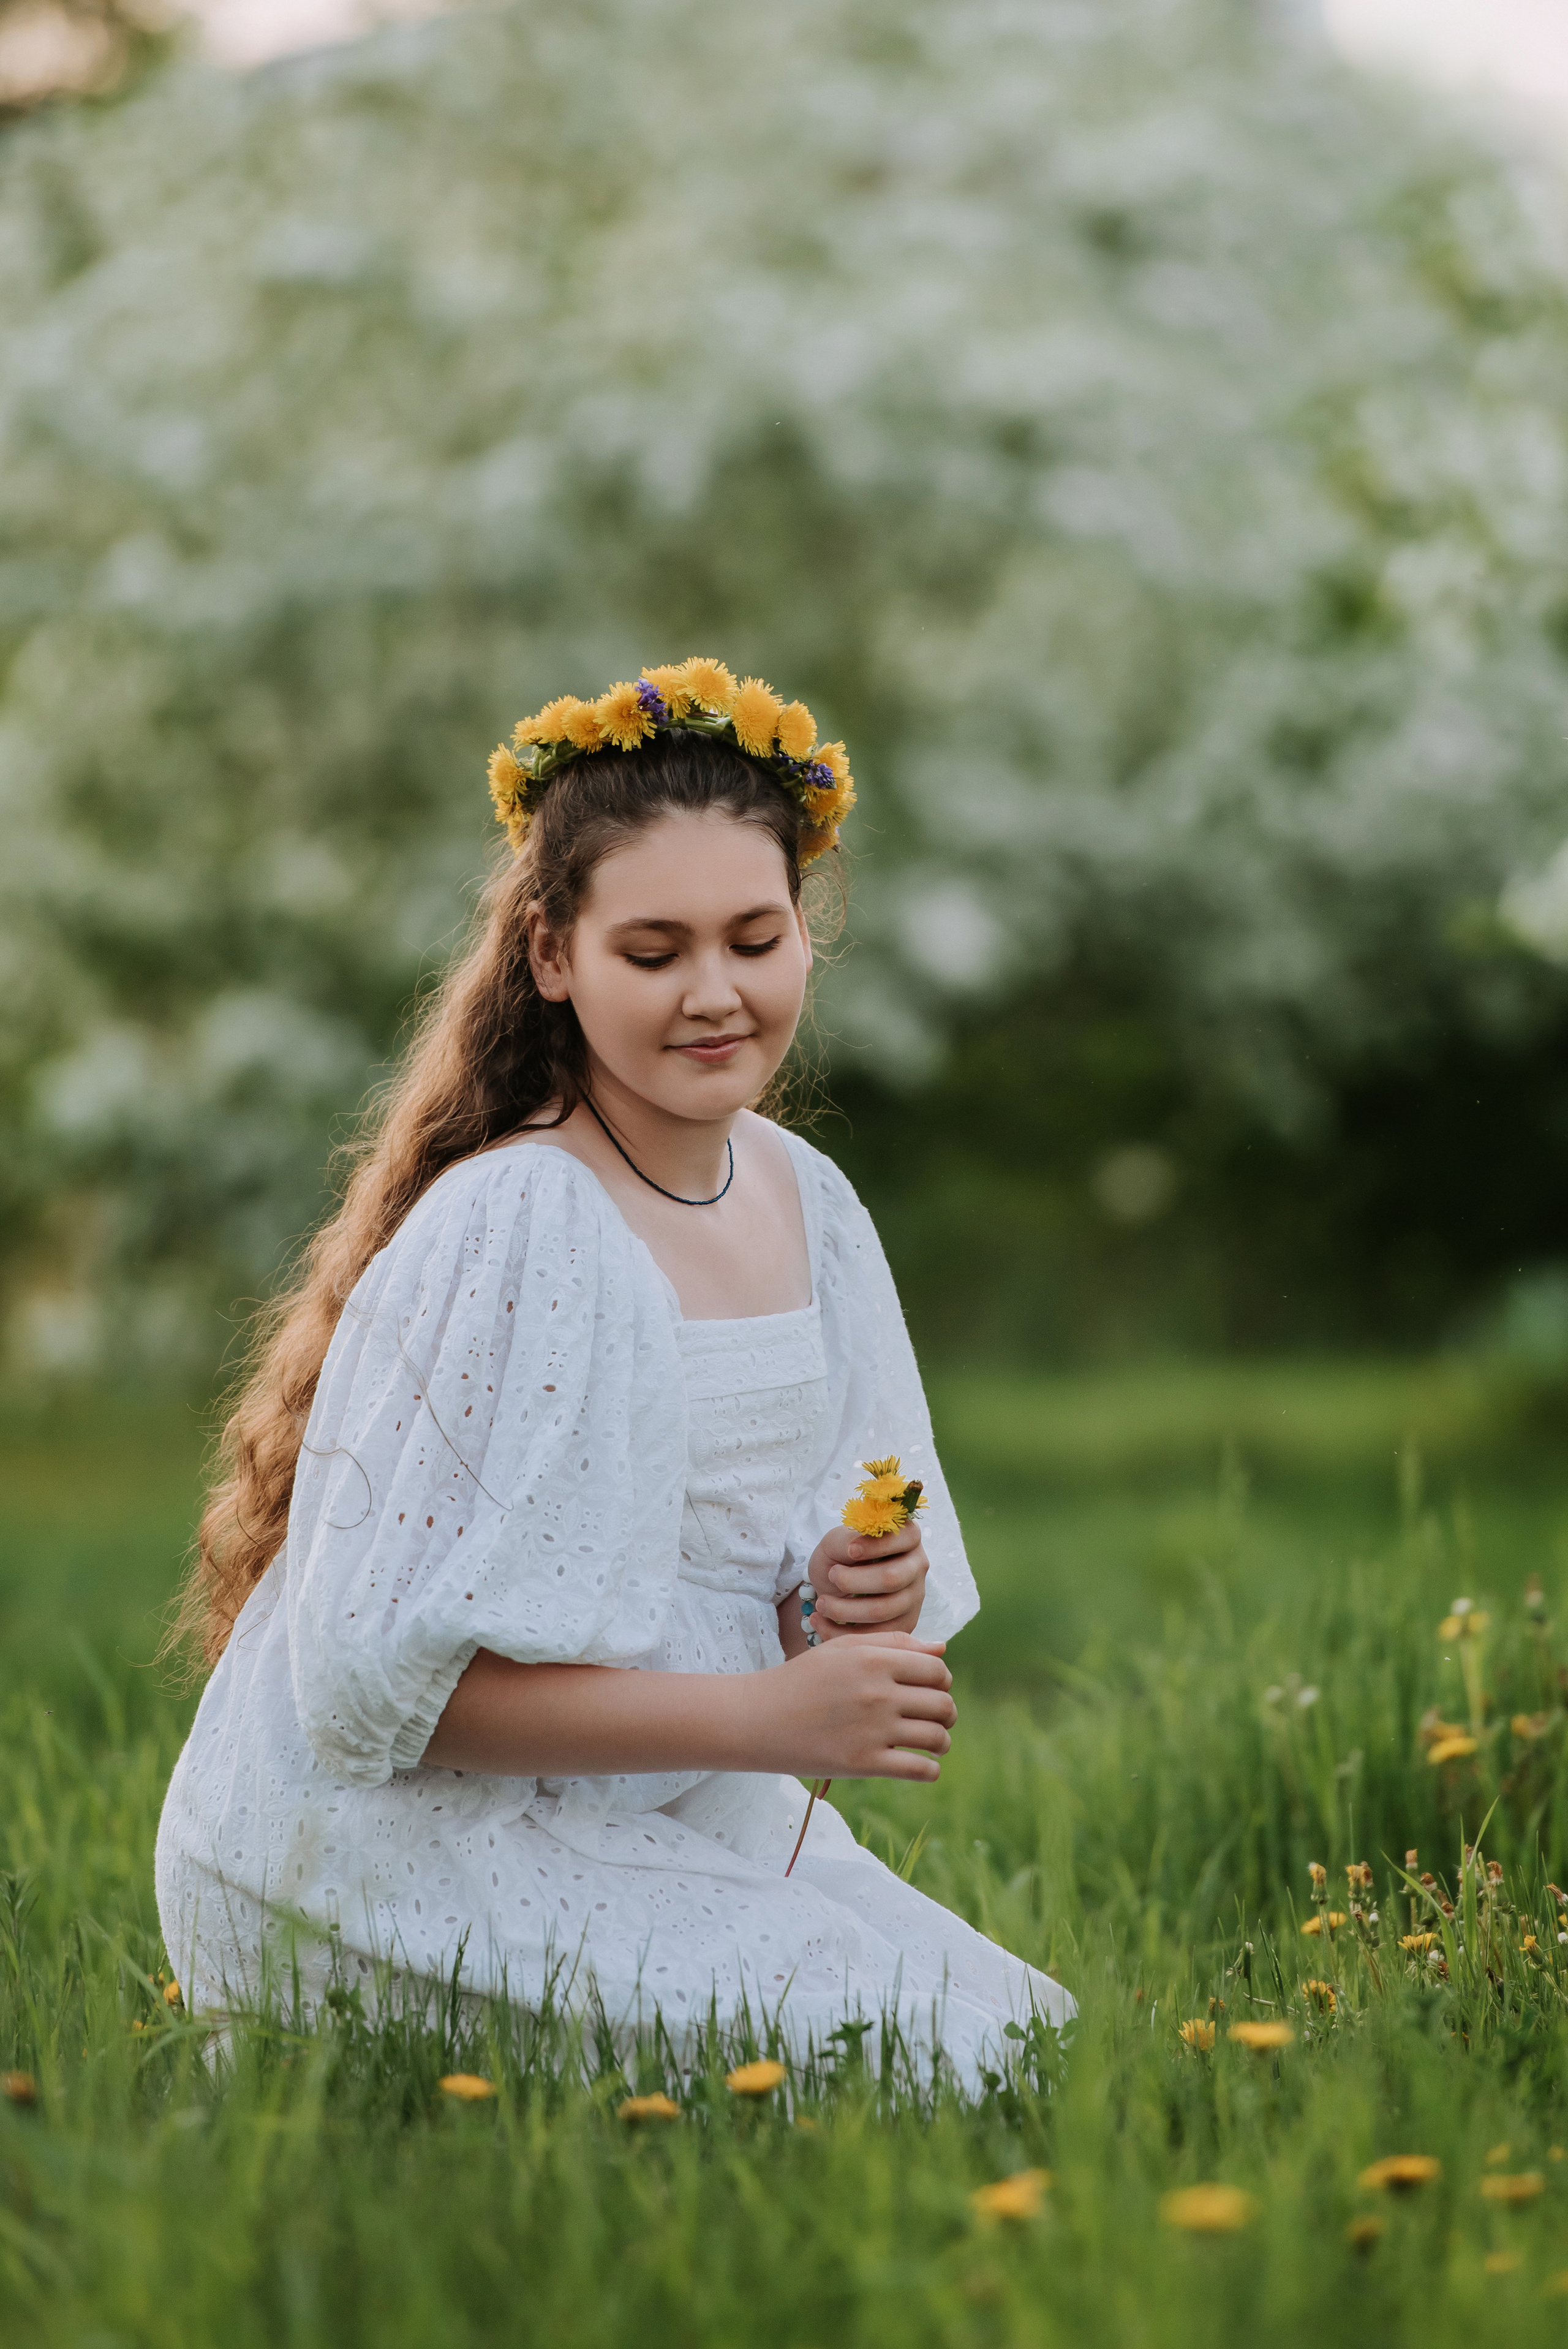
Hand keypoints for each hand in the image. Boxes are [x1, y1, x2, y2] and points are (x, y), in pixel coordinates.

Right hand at [760, 1633, 954, 1781]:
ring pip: (937, 1738)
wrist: (758, 1719)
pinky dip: (930, 1769)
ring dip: (941, 1742)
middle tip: (935, 1717)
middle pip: (943, 1704)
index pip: (937, 1670)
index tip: (931, 1688)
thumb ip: (894, 1643)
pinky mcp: (864, 1764)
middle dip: (946, 1712)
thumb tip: (942, 1649)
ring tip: (931, 1742)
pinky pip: (921, 1770)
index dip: (941, 1680)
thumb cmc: (803, 1679)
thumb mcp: (844, 1649)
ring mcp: (872, 1730)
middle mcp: (878, 1693)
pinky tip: (921, 1765)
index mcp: (874, 1660)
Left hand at [805, 1519, 928, 1639]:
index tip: (850, 1550)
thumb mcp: (837, 1540)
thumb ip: (847, 1539)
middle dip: (852, 1581)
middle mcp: (917, 1568)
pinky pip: (874, 1636)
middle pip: (891, 1579)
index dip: (878, 1545)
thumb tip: (853, 1548)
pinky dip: (840, 1631)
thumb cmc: (841, 1556)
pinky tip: (820, 1620)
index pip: (906, 1537)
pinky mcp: (902, 1626)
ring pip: (881, 1611)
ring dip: (843, 1609)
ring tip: (821, 1603)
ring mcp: (913, 1599)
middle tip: (831, 1575)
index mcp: (908, 1538)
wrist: (834, 1584)